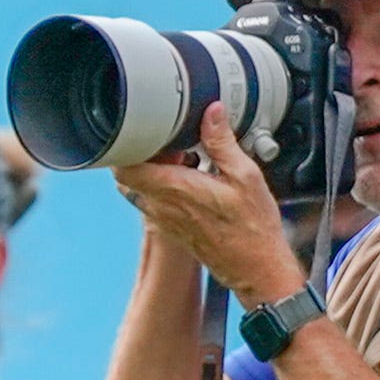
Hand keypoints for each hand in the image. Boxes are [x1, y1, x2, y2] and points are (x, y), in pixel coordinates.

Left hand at [115, 110, 305, 303]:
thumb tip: (211, 112)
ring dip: (149, 169)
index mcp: (173, 190)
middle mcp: (160, 207)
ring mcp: (161, 219)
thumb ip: (222, 141)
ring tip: (179, 157)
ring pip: (136, 188)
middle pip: (126, 175)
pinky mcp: (168, 226)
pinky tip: (188, 176)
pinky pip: (150, 201)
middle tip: (166, 141)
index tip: (144, 131)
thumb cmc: (252, 227)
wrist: (254, 267)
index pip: (124, 168)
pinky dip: (159, 184)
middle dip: (139, 154)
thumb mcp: (245, 175)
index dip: (127, 145)